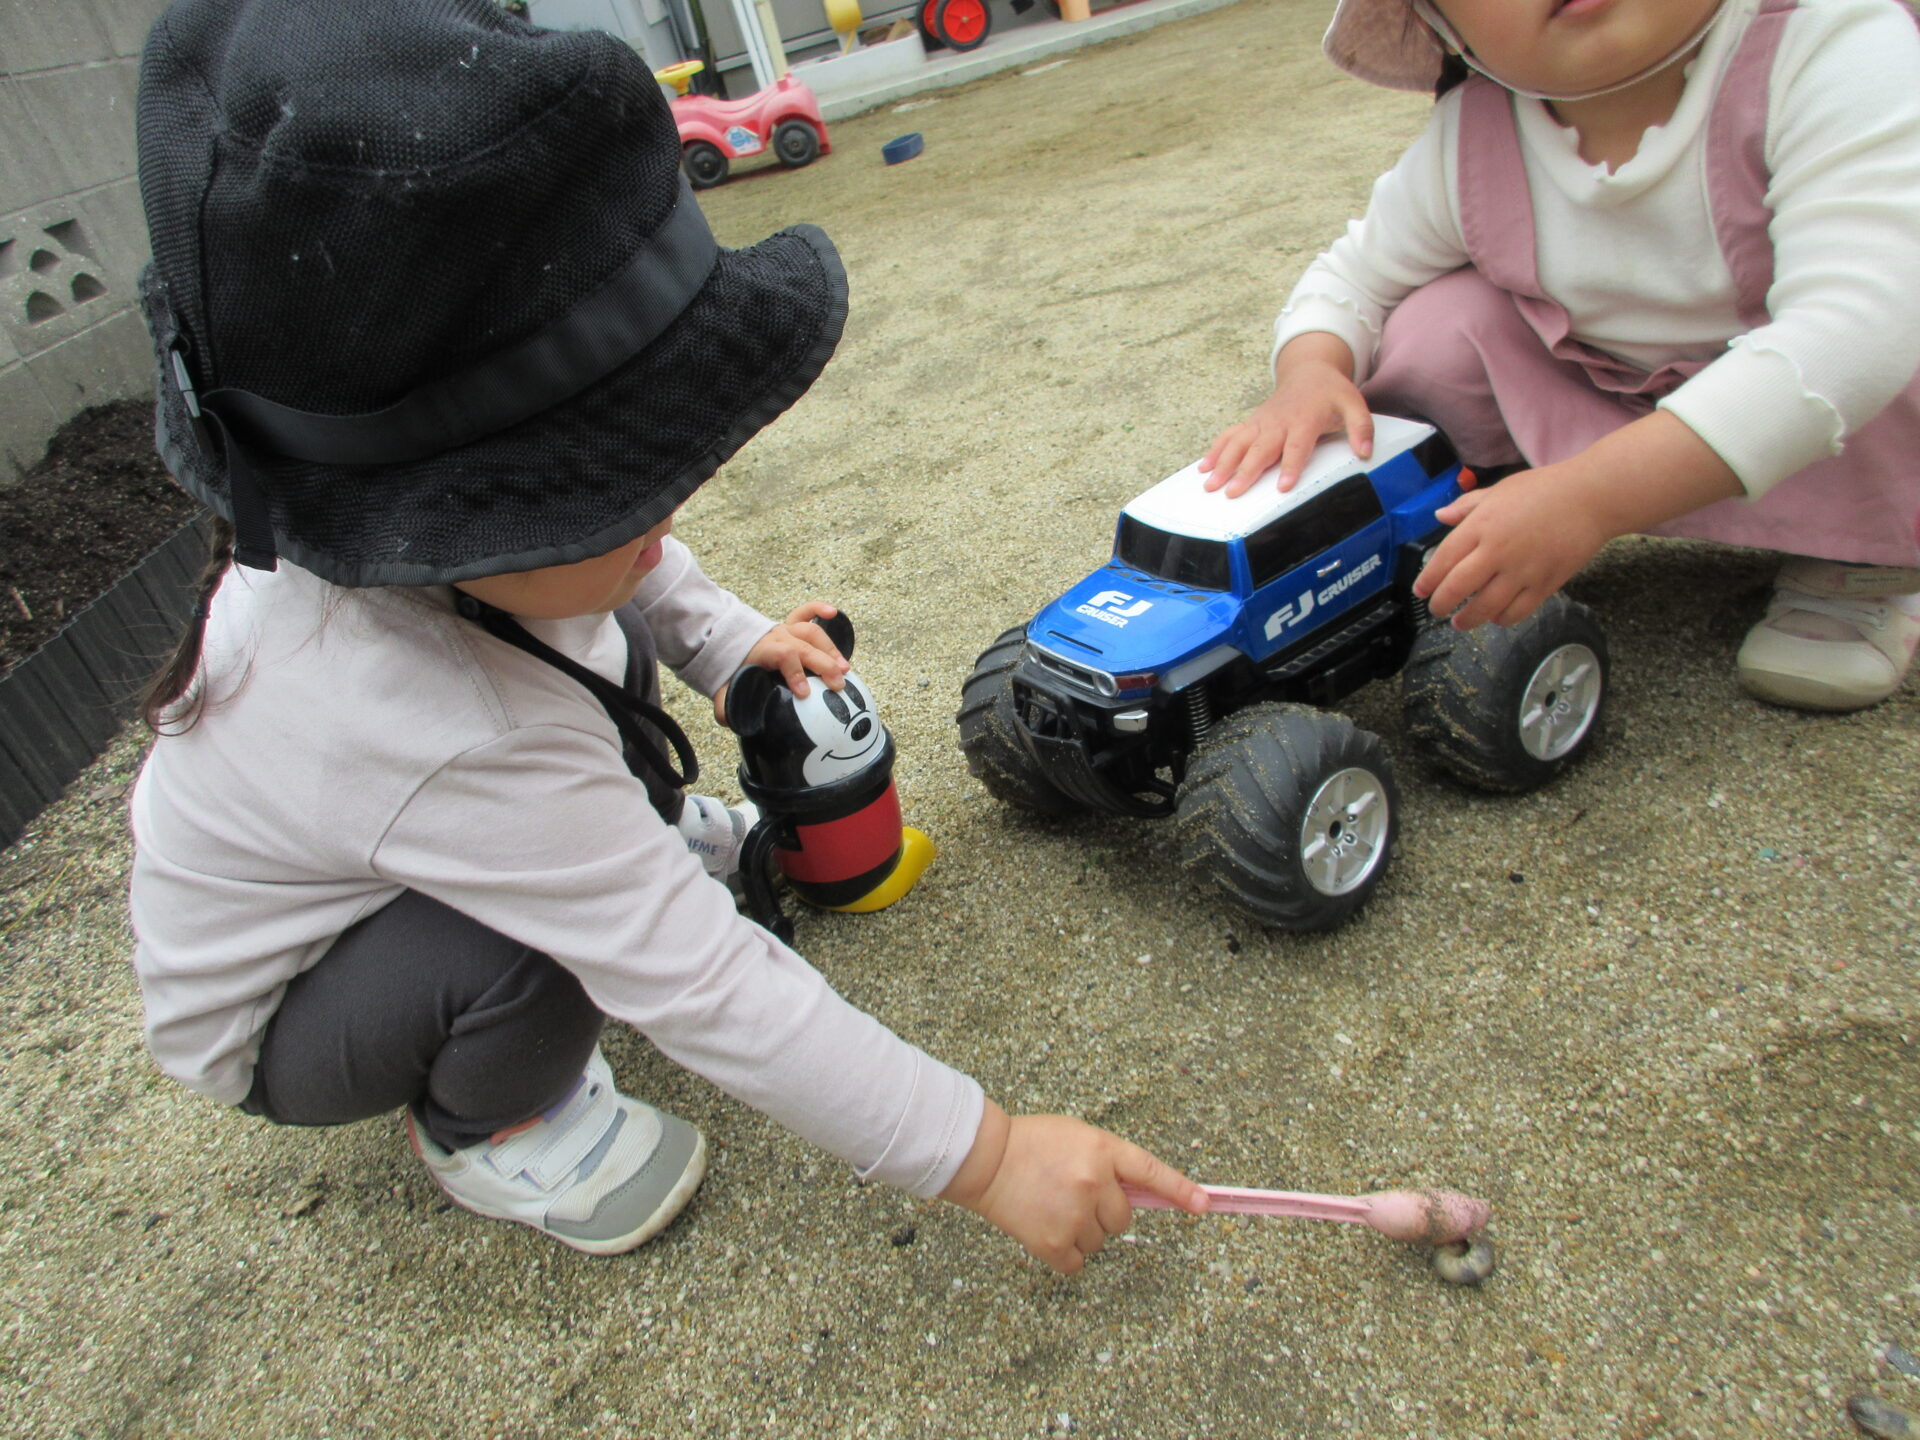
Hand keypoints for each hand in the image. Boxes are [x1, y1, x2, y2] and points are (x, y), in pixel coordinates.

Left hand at [713, 602, 849, 723]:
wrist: (727, 643)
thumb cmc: (732, 667)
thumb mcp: (725, 687)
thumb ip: (726, 704)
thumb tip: (731, 719)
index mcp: (762, 649)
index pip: (783, 655)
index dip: (796, 672)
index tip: (805, 693)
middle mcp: (777, 636)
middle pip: (804, 646)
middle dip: (823, 665)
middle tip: (838, 685)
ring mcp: (785, 629)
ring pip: (812, 632)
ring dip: (830, 649)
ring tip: (844, 669)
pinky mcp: (791, 626)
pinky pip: (806, 612)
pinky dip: (819, 609)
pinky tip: (833, 613)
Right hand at [940, 1103, 1207, 1273]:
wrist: (985, 1159)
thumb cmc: (1031, 1144)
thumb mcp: (1079, 1138)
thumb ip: (1109, 1162)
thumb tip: (1138, 1194)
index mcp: (1102, 1151)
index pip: (1151, 1173)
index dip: (1180, 1190)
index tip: (1203, 1206)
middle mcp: (1093, 1182)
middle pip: (1123, 1218)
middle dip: (1104, 1212)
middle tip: (1073, 1196)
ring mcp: (1074, 1213)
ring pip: (1100, 1240)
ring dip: (1082, 1231)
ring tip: (1052, 1207)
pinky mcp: (1053, 1242)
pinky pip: (1078, 1262)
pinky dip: (1066, 1253)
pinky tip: (1046, 1228)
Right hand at [1199, 334, 1371, 498]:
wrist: (1309, 371)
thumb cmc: (1330, 392)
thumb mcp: (1354, 404)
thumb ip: (1361, 428)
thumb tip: (1365, 451)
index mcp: (1304, 419)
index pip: (1296, 446)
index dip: (1290, 466)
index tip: (1282, 486)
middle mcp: (1278, 422)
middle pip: (1260, 449)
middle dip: (1245, 471)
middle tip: (1233, 492)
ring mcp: (1261, 422)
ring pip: (1238, 443)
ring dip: (1223, 464)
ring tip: (1210, 484)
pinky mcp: (1251, 423)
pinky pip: (1229, 436)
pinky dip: (1215, 451)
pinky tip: (1204, 468)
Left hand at [1413, 466, 1612, 629]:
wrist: (1592, 498)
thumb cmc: (1545, 490)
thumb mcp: (1500, 490)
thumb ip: (1467, 506)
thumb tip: (1440, 516)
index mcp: (1482, 524)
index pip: (1444, 559)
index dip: (1428, 579)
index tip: (1420, 590)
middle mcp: (1498, 550)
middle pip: (1458, 587)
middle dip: (1442, 604)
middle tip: (1437, 609)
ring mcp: (1522, 570)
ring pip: (1485, 606)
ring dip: (1468, 619)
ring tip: (1460, 622)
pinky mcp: (1545, 584)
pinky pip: (1517, 611)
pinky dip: (1501, 619)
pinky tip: (1494, 617)